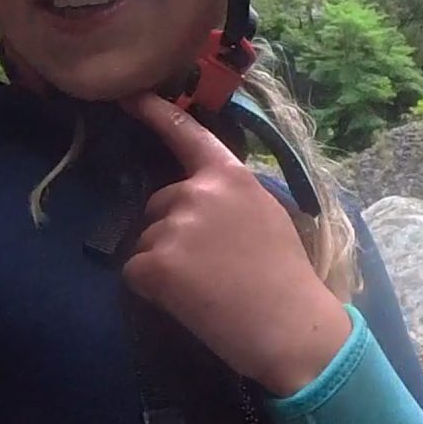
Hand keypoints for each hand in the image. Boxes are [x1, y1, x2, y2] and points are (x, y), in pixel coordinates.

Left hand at [119, 92, 351, 396]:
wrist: (291, 326)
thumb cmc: (287, 278)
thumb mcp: (265, 216)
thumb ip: (229, 199)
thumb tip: (197, 202)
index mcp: (231, 177)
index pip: (187, 136)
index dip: (156, 113)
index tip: (131, 96)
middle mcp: (198, 193)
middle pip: (158, 206)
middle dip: (172, 232)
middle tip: (210, 267)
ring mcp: (174, 227)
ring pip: (145, 242)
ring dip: (163, 264)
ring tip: (205, 289)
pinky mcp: (156, 263)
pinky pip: (134, 272)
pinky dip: (151, 290)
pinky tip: (187, 302)